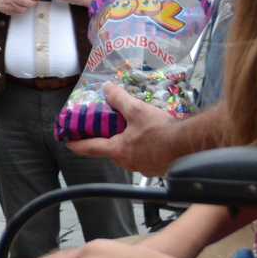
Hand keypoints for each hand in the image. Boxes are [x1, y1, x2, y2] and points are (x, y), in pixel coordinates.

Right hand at [0, 0, 42, 19]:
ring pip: (24, 9)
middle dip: (33, 3)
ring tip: (24, 3)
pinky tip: (18, 6)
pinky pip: (18, 13)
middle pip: (27, 2)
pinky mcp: (7, 10)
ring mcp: (9, 4)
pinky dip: (20, 11)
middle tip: (34, 1)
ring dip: (26, 7)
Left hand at [65, 84, 190, 176]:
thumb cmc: (160, 131)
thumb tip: (107, 89)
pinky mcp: (156, 168)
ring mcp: (142, 168)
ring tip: (130, 132)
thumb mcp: (136, 110)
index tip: (68, 143)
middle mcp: (128, 162)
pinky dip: (142, 150)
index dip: (77, 144)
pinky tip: (150, 140)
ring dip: (126, 146)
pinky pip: (143, 158)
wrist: (188, 147)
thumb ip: (119, 99)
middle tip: (106, 131)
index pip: (91, 148)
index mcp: (118, 149)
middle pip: (110, 152)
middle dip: (106, 143)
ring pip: (127, 156)